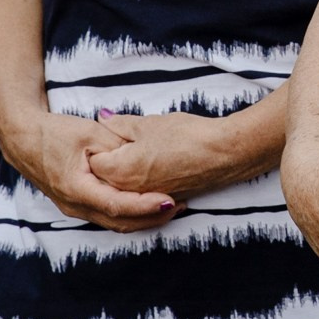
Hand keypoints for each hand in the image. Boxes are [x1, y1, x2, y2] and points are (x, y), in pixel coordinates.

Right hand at [2, 112, 175, 232]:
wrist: (22, 139)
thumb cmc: (54, 133)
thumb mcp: (90, 133)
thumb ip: (118, 147)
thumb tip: (145, 159)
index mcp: (76, 188)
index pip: (117, 205)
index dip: (146, 206)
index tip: (170, 200)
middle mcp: (75, 205)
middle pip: (120, 222)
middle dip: (152, 217)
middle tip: (181, 206)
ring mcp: (75, 209)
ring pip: (115, 223)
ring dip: (144, 218)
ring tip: (173, 206)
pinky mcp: (79, 205)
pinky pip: (108, 216)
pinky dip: (131, 213)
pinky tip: (150, 204)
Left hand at [91, 110, 233, 197]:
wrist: (225, 153)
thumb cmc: (187, 136)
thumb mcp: (148, 123)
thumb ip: (120, 124)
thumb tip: (103, 120)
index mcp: (120, 171)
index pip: (93, 162)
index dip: (99, 145)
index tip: (109, 133)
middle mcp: (130, 191)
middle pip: (106, 179)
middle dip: (109, 161)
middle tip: (122, 140)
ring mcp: (148, 198)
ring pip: (125, 187)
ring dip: (126, 172)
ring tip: (140, 150)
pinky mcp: (166, 198)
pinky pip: (144, 193)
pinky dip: (143, 180)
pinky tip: (155, 163)